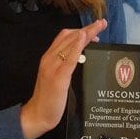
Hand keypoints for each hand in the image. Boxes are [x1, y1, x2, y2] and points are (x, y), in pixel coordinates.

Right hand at [20, 19, 106, 138]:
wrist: (37, 115)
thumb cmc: (49, 98)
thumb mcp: (58, 78)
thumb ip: (66, 66)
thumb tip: (82, 57)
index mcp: (49, 58)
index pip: (64, 37)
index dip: (80, 30)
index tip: (94, 28)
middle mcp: (49, 59)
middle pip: (69, 37)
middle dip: (87, 28)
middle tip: (102, 23)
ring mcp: (52, 67)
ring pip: (69, 44)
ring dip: (85, 33)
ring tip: (98, 28)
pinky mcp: (58, 78)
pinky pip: (68, 59)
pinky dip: (76, 47)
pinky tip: (83, 39)